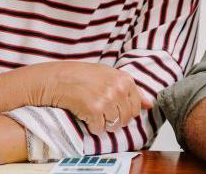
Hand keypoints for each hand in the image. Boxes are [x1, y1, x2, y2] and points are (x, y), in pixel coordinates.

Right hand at [18, 61, 150, 133]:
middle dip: (115, 119)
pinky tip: (84, 114)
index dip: (125, 111)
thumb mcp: (108, 76)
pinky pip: (99, 129)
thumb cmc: (80, 76)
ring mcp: (107, 100)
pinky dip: (92, 126)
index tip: (113, 107)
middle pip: (127, 118)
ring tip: (92, 111)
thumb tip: (149, 104)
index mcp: (124, 79)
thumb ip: (130, 90)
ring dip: (103, 123)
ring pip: (115, 125)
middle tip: (100, 110)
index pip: (137, 106)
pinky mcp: (94, 110)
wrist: (56, 79)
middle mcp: (118, 89)